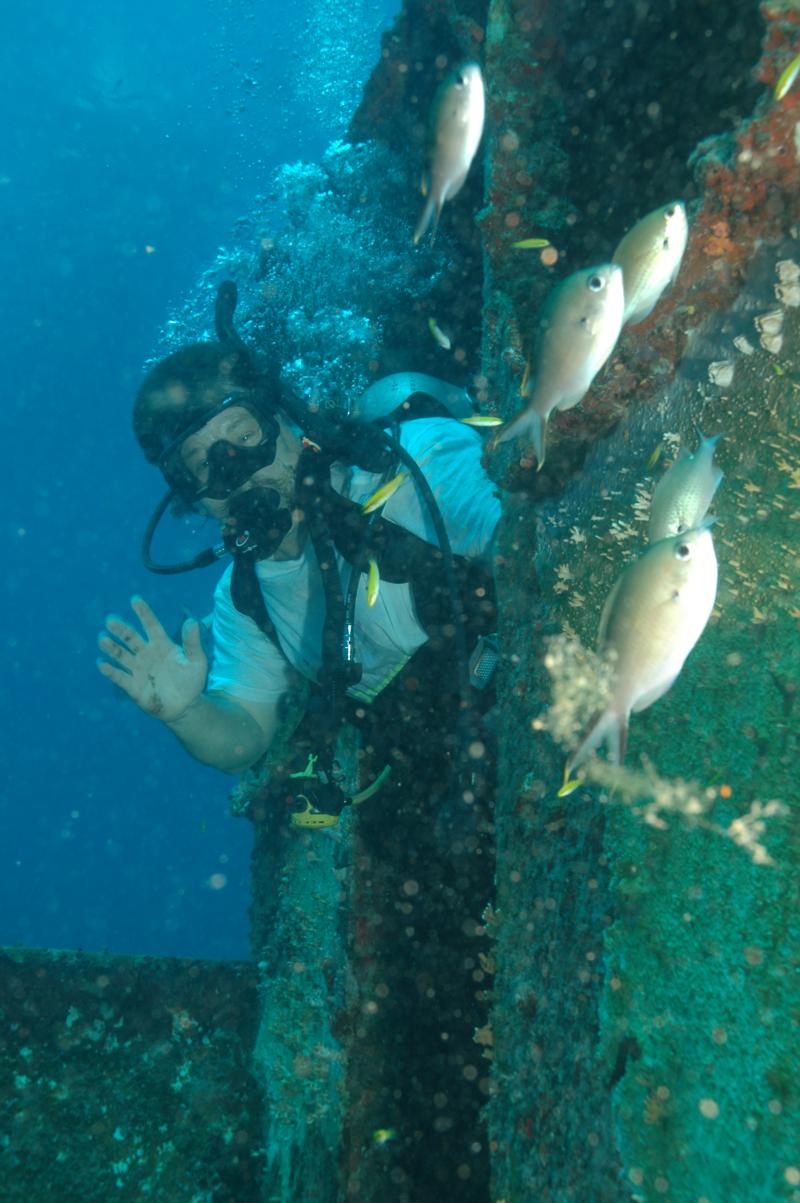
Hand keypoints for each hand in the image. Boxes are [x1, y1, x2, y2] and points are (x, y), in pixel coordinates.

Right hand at [97, 596, 207, 723]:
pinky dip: (111, 671)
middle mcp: (147, 654)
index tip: (135, 599)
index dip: (144, 613)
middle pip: (131, 638)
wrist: (186, 706)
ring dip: (112, 648)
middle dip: (121, 629)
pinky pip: (120, 677)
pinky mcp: (133, 686)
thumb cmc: (191, 681)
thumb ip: (193, 643)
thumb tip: (192, 621)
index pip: (151, 625)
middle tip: (110, 620)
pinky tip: (102, 664)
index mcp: (162, 645)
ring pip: (122, 655)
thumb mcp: (197, 661)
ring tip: (102, 639)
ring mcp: (138, 669)